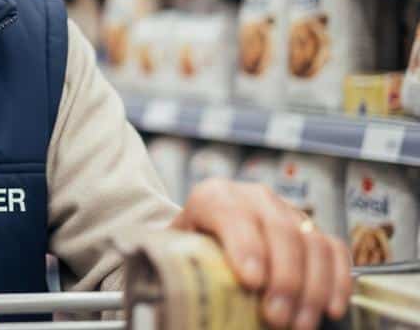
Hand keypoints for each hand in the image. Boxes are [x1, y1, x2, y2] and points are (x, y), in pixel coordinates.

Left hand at [172, 179, 352, 329]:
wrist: (204, 237)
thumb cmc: (188, 251)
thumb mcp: (176, 254)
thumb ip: (180, 269)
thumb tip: (174, 301)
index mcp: (213, 196)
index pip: (231, 212)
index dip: (245, 246)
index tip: (251, 282)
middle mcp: (254, 197)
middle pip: (280, 231)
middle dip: (283, 279)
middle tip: (276, 318)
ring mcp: (287, 211)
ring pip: (312, 243)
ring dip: (312, 289)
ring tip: (300, 325)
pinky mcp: (312, 230)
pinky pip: (335, 251)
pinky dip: (338, 280)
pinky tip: (332, 309)